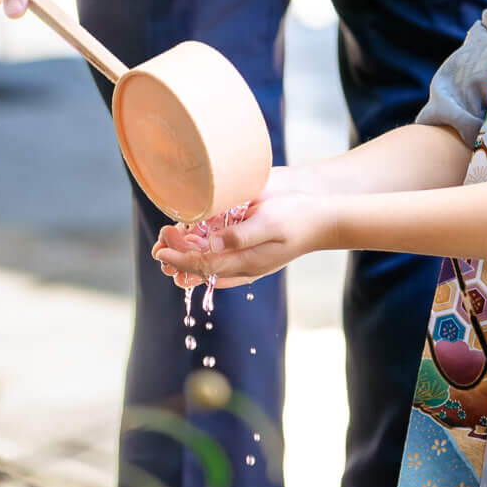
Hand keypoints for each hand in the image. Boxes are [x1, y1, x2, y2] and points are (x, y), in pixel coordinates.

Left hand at [153, 188, 334, 288]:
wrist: (325, 221)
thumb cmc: (299, 217)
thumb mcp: (269, 221)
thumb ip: (240, 234)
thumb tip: (212, 242)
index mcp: (246, 263)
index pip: (203, 266)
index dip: (178, 258)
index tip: (161, 248)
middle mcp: (244, 268)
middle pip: (201, 270)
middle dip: (177, 257)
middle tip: (162, 239)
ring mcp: (248, 263)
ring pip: (209, 267)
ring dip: (187, 254)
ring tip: (170, 238)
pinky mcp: (252, 254)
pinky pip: (221, 260)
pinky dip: (202, 251)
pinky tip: (194, 237)